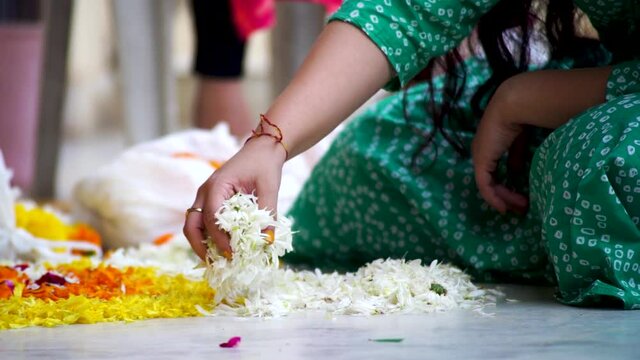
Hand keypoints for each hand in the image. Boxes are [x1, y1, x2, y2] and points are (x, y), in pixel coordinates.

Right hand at [183, 136, 286, 260]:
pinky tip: (221, 250)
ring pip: (193, 225)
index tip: (231, 254)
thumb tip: (267, 241)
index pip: (211, 216)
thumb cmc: (264, 165)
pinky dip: (208, 238)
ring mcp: (205, 197)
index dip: (219, 238)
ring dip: (201, 244)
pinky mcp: (211, 201)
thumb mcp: (270, 187)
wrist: (261, 150)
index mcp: (216, 185)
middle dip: (200, 247)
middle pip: (191, 224)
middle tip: (216, 264)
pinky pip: (202, 223)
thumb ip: (268, 214)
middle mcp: (205, 192)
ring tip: (217, 262)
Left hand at [472, 67, 610, 213]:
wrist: (516, 103)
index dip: (505, 183)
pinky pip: (485, 185)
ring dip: (503, 198)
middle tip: (522, 207)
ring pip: (488, 185)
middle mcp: (481, 150)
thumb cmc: (525, 115)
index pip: (493, 168)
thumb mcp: (520, 138)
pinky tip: (504, 207)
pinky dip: (494, 198)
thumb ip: (516, 154)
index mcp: (489, 143)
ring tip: (520, 207)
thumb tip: (515, 171)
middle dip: (505, 194)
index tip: (521, 196)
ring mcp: (480, 155)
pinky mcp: (481, 161)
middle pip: (490, 179)